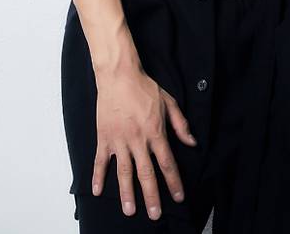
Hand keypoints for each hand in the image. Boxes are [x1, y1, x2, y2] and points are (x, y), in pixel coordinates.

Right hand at [91, 67, 196, 219]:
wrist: (119, 75)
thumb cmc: (144, 87)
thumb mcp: (169, 102)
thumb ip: (181, 124)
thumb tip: (192, 143)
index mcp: (155, 132)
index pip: (167, 162)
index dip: (174, 181)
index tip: (179, 197)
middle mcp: (138, 140)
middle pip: (146, 173)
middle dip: (152, 196)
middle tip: (154, 214)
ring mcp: (119, 140)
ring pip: (124, 172)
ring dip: (127, 193)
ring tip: (129, 211)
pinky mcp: (104, 137)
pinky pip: (100, 160)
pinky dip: (98, 176)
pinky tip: (97, 191)